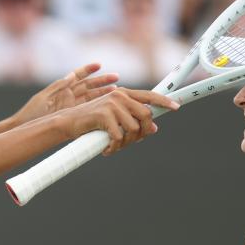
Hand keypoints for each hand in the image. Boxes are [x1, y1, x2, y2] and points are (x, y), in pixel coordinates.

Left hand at [13, 64, 118, 125]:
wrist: (25, 127)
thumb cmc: (31, 113)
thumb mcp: (44, 97)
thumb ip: (58, 86)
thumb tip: (72, 75)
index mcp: (62, 88)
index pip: (78, 76)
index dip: (88, 70)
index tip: (99, 65)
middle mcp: (68, 96)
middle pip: (88, 86)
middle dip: (102, 81)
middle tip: (117, 77)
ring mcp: (71, 106)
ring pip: (91, 97)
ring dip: (103, 93)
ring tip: (116, 90)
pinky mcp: (72, 116)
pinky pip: (87, 110)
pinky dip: (97, 106)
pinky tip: (107, 105)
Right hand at [60, 88, 178, 155]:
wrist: (68, 122)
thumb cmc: (91, 122)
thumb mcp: (114, 118)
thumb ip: (132, 119)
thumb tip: (154, 128)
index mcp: (123, 94)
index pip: (149, 95)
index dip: (164, 101)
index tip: (176, 107)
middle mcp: (119, 95)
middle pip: (146, 115)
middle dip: (143, 133)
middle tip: (133, 142)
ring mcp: (112, 104)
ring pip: (134, 129)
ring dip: (126, 143)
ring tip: (114, 146)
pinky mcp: (104, 115)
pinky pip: (119, 137)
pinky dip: (115, 148)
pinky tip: (107, 150)